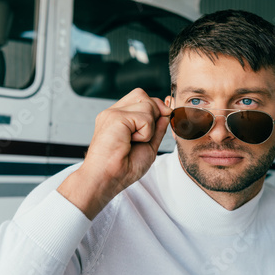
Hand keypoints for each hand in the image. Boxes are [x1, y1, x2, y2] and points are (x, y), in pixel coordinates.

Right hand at [57, 88, 171, 218]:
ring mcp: (113, 113)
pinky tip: (131, 142)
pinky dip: (145, 133)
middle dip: (153, 114)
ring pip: (147, 105)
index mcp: (119, 117)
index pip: (141, 97)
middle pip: (143, 95)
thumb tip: (167, 112)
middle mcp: (113, 112)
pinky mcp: (115, 117)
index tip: (153, 128)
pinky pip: (145, 118)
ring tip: (134, 142)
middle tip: (142, 137)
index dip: (154, 108)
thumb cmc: (123, 168)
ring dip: (149, 127)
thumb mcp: (148, 145)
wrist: (107, 180)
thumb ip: (157, 127)